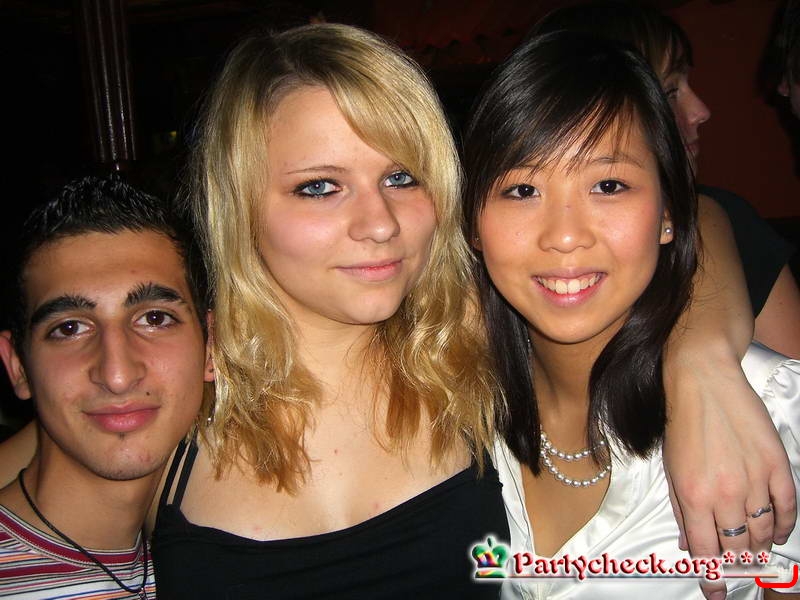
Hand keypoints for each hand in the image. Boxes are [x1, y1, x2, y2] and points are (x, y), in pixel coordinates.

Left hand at [663, 343, 795, 599]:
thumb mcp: (671, 469)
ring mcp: (755, 481)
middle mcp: (726, 494)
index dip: (711, 576)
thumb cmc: (681, 424)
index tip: (715, 590)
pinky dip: (783, 527)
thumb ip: (682, 510)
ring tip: (754, 552)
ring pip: (763, 532)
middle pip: (737, 546)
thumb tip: (691, 544)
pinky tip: (777, 534)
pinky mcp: (776, 466)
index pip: (706, 552)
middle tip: (736, 568)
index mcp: (694, 497)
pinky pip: (786, 509)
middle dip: (736, 563)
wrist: (703, 382)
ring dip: (759, 548)